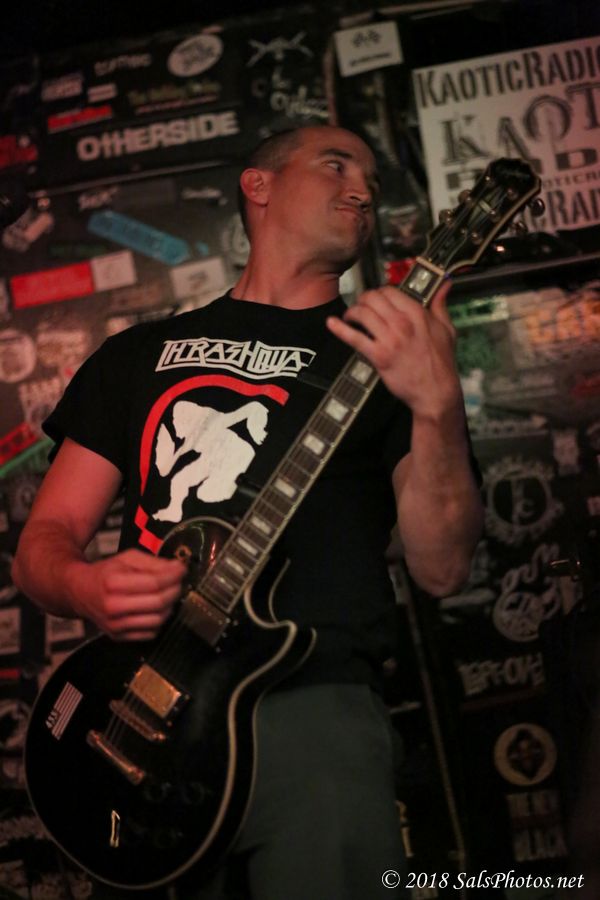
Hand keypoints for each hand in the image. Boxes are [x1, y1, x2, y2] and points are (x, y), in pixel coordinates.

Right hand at [67, 549, 186, 640]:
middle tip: (179, 582)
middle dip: (175, 590)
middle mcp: (113, 607)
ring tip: (169, 594)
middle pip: (158, 602)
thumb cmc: (106, 572)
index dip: (174, 576)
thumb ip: (153, 563)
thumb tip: (178, 568)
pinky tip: (157, 609)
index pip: (154, 583)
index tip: (182, 569)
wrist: (80, 592)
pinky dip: (159, 620)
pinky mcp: (118, 637)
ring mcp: (115, 625)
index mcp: (113, 582)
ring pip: (157, 619)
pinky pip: (151, 632)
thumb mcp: (127, 558)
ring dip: (170, 606)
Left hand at [326, 282, 462, 420]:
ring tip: (350, 318)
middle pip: (372, 298)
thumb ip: (440, 304)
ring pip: (362, 313)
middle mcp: (403, 323)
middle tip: (361, 307)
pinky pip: (355, 338)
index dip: (379, 293)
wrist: (435, 391)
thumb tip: (443, 285)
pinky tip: (332, 323)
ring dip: (352, 312)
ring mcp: (390, 339)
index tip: (376, 300)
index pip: (390, 291)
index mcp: (418, 313)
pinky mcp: (379, 356)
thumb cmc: (441, 363)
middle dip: (363, 300)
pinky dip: (340, 329)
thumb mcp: (446, 330)